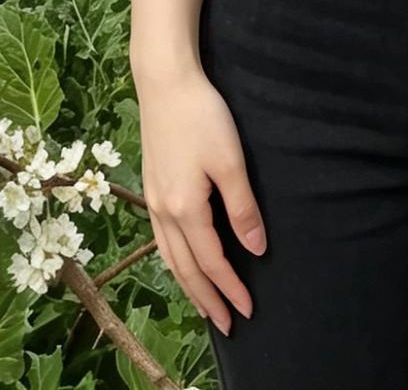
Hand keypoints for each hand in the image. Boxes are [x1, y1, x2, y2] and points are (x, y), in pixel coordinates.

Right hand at [136, 64, 267, 336]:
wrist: (165, 82)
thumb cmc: (202, 116)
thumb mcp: (230, 161)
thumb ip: (242, 207)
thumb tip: (256, 248)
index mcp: (185, 208)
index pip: (212, 262)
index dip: (230, 288)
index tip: (247, 310)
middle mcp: (164, 211)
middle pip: (186, 269)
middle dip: (207, 299)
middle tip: (227, 324)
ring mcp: (153, 200)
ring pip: (170, 257)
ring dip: (188, 285)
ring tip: (204, 305)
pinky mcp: (151, 187)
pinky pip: (161, 239)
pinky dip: (174, 261)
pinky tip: (181, 261)